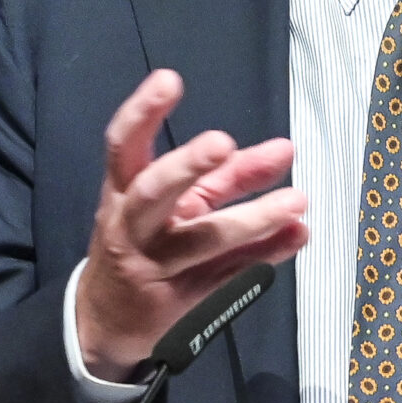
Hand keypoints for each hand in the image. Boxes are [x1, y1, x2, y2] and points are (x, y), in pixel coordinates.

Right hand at [74, 69, 308, 380]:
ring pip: (202, 239)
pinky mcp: (179, 299)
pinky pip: (227, 274)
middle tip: (223, 141)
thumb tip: (280, 153)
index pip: (123, 146)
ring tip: (295, 200)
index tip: (169, 80)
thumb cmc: (143, 244)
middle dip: (187, 165)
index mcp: (123, 191)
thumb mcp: (174, 205)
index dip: (142, 112)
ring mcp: (154, 265)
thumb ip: (226, 176)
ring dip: (252, 219)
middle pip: (153, 192)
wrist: (106, 322)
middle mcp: (131, 226)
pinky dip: (265, 254)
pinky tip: (296, 236)